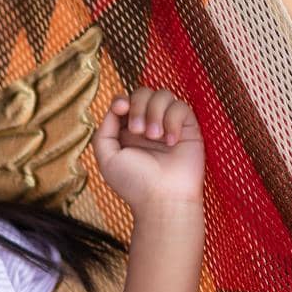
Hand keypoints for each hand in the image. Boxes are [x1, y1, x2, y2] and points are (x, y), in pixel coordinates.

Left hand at [92, 87, 204, 218]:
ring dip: (155, 112)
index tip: (121, 109)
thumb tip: (115, 108)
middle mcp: (147, 125)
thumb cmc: (134, 183)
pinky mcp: (187, 128)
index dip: (122, 99)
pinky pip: (181, 106)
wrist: (163, 198)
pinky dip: (174, 121)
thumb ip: (104, 131)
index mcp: (127, 131)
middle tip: (139, 131)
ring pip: (163, 94)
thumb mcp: (107, 158)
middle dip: (138, 106)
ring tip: (155, 137)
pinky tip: (172, 142)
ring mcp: (168, 125)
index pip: (124, 100)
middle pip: (142, 92)